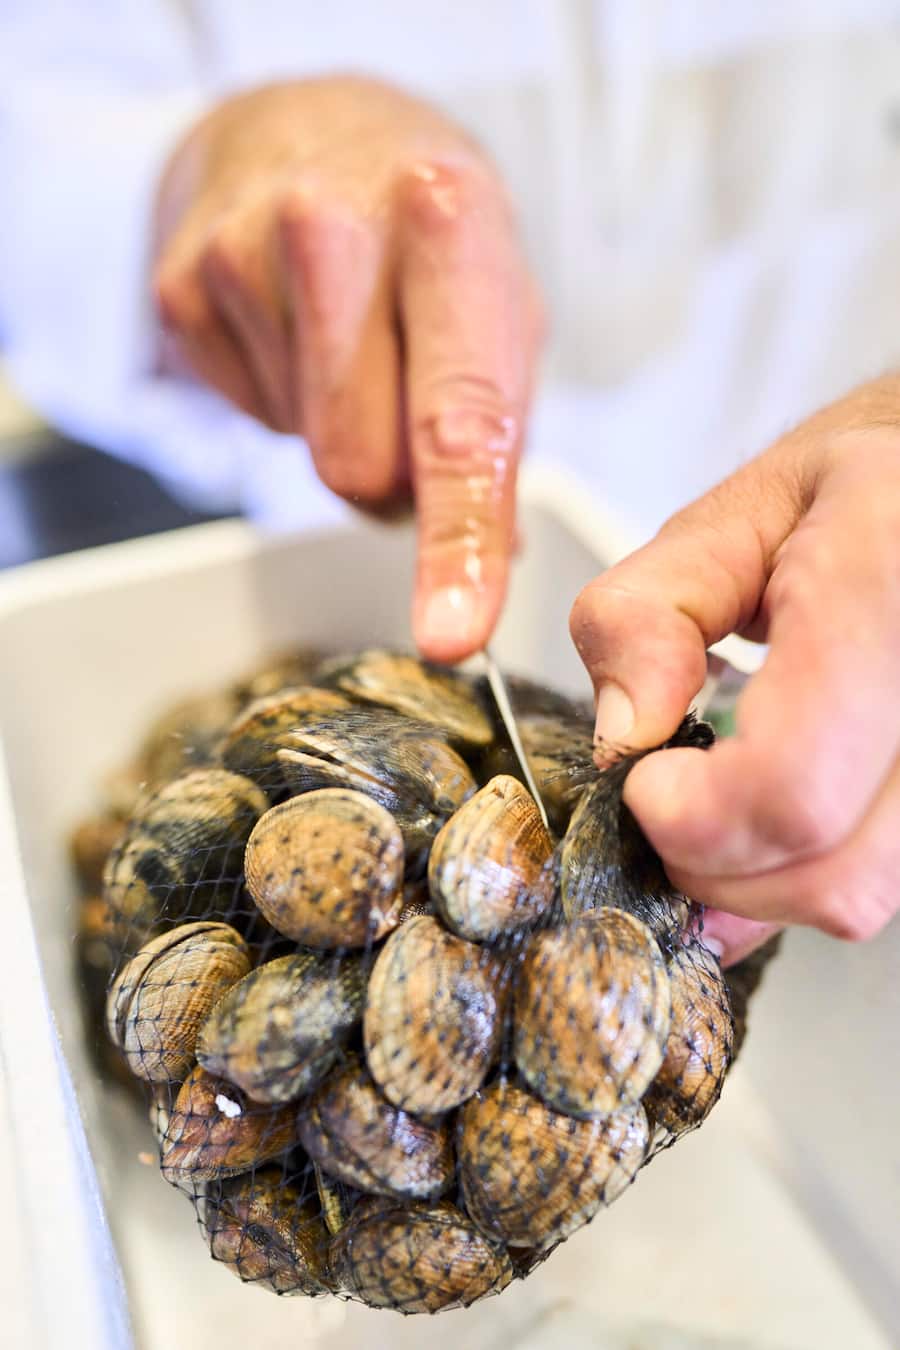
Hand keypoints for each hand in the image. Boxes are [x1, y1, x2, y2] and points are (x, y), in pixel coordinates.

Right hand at [152, 78, 542, 661]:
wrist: (317, 132)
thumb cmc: (431, 238)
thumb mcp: (501, 307)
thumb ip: (498, 436)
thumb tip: (480, 571)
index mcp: (448, 220)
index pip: (456, 422)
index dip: (457, 542)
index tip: (451, 629)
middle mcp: (336, 226)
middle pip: (361, 468)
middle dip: (395, 477)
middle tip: (405, 403)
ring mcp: (243, 255)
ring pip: (308, 457)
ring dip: (342, 436)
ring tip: (352, 348)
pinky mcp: (182, 290)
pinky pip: (251, 425)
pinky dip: (286, 406)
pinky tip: (298, 337)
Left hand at [570, 378, 899, 963]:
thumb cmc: (860, 495)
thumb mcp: (731, 515)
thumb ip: (645, 613)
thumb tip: (623, 733)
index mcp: (886, 584)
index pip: (791, 783)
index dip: (693, 818)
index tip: (646, 782)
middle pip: (833, 871)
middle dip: (713, 866)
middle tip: (669, 801)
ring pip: (864, 895)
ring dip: (762, 881)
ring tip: (723, 803)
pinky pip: (886, 881)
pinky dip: (809, 870)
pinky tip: (780, 808)